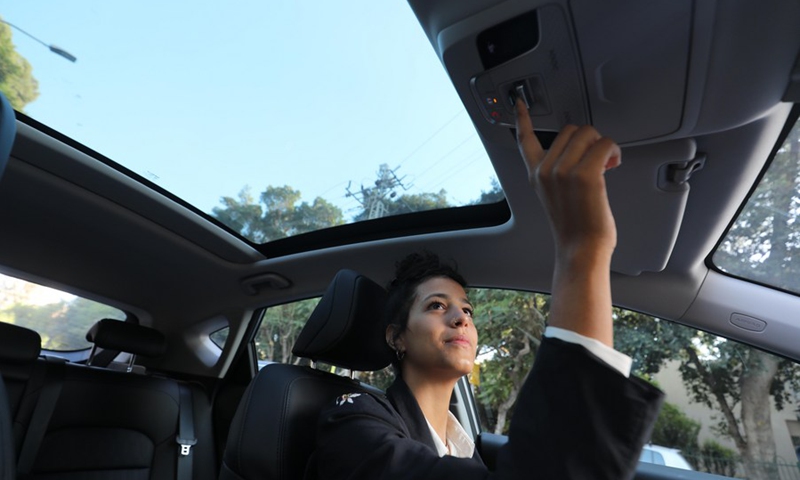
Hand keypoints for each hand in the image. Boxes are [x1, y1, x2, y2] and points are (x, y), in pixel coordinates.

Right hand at [514, 99, 619, 260]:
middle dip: (588, 139)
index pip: (524, 140)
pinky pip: (605, 144)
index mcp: (535, 175)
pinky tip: (614, 164)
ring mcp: (563, 171)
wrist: (580, 249)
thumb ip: (558, 173)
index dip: (522, 119)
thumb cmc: (574, 229)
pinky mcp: (585, 174)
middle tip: (596, 158)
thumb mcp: (555, 197)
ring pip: (588, 133)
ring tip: (607, 163)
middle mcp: (545, 170)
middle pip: (570, 130)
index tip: (519, 104)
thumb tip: (582, 152)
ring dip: (602, 144)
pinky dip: (614, 151)